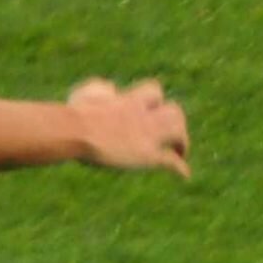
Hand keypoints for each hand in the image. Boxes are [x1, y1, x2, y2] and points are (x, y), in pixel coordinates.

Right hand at [70, 77, 190, 176]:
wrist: (79, 130)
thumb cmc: (77, 113)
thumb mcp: (89, 93)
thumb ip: (102, 89)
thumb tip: (110, 88)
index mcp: (131, 99)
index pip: (155, 92)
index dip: (157, 102)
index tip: (155, 109)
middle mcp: (145, 114)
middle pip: (175, 112)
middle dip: (177, 122)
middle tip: (173, 135)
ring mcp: (149, 135)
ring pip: (179, 133)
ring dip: (182, 142)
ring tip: (180, 153)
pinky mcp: (147, 155)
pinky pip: (171, 161)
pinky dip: (180, 167)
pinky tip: (185, 174)